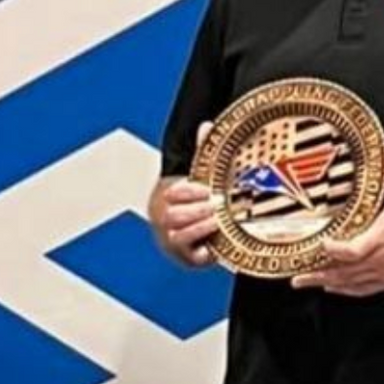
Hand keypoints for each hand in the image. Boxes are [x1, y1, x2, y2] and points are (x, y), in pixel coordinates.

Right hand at [157, 121, 216, 267]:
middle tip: (215, 204)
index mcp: (168, 199)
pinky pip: (192, 257)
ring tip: (217, 220)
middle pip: (173, 216)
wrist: (186, 229)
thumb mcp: (199, 177)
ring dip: (198, 227)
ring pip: (178, 236)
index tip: (205, 189)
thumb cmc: (194, 201)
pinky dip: (202, 251)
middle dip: (195, 210)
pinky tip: (215, 243)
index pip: (172, 195)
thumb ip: (203, 153)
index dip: (188, 192)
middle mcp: (167, 222)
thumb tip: (207, 125)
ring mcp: (175, 241)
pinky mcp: (188, 258)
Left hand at [293, 150, 383, 296]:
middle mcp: (382, 258)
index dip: (333, 250)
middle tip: (296, 276)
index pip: (352, 251)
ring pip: (351, 283)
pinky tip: (333, 288)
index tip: (319, 243)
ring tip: (305, 282)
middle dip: (317, 274)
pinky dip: (346, 290)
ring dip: (326, 283)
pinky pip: (364, 289)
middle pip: (343, 272)